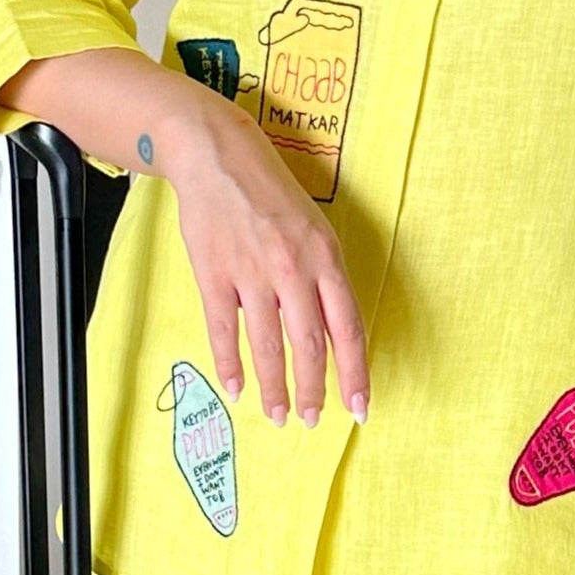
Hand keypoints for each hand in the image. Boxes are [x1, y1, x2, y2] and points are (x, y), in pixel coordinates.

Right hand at [1, 50, 369, 428]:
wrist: (218, 154)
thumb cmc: (271, 191)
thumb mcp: (314, 227)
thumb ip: (324, 277)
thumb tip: (333, 331)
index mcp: (324, 256)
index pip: (347, 327)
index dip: (355, 372)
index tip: (360, 407)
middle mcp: (292, 267)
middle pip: (309, 344)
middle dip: (314, 390)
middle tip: (313, 420)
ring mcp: (251, 272)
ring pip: (269, 344)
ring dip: (275, 388)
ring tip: (277, 416)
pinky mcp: (214, 272)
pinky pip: (225, 330)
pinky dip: (231, 364)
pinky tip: (236, 389)